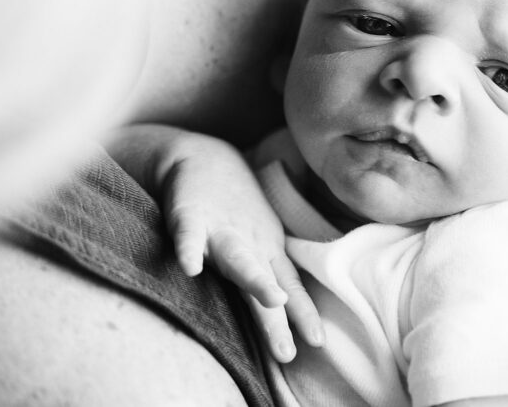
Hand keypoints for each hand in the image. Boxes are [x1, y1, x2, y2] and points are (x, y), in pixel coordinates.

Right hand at [108, 124, 323, 361]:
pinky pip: (189, 234)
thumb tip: (288, 310)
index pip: (289, 286)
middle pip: (266, 281)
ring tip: (271, 298)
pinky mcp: (189, 215)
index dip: (302, 313)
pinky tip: (190, 266)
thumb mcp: (257, 242)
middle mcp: (249, 244)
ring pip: (238, 257)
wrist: (203, 157)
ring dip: (254, 278)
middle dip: (279, 315)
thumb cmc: (235, 209)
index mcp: (265, 252)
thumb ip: (269, 273)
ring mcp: (221, 230)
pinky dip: (189, 248)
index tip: (318, 341)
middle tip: (288, 350)